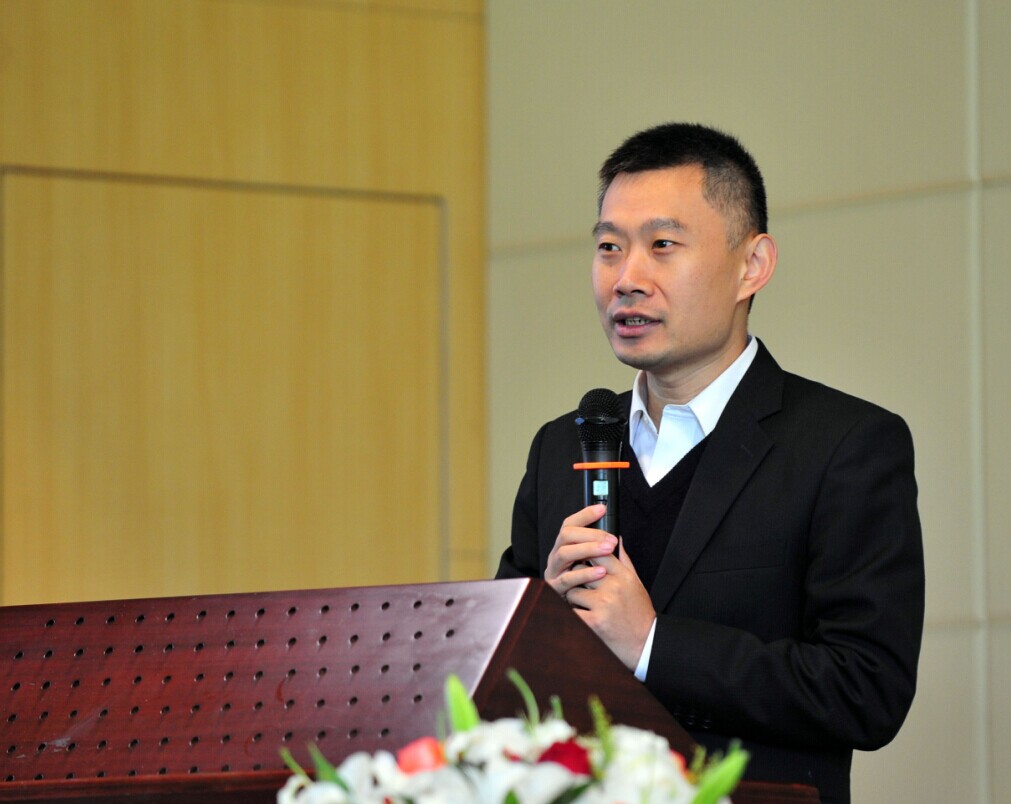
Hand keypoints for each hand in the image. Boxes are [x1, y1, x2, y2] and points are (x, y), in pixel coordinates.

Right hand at [544, 504, 617, 595]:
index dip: (584, 515)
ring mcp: (554, 573)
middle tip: (611, 539)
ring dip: (587, 549)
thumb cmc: (592, 592)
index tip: (602, 509)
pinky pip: (566, 579)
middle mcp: (556, 557)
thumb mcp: (599, 569)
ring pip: (564, 553)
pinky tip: (600, 571)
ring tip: (608, 550)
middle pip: (566, 535)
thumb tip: (619, 536)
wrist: (584, 622)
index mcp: (566, 549)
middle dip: (590, 533)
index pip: (570, 525)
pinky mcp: (554, 590)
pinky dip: (584, 574)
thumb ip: (605, 554)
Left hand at [545, 507, 655, 670]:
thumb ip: (624, 560)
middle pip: (581, 569)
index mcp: (623, 576)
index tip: (581, 559)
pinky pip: (570, 610)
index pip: (599, 552)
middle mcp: (613, 587)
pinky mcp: (594, 622)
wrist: (645, 644)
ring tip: (583, 605)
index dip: (587, 553)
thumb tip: (617, 539)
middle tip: (578, 585)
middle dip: (577, 577)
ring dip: (572, 598)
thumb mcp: (636, 584)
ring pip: (572, 590)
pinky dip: (570, 613)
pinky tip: (577, 615)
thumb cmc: (639, 613)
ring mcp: (603, 604)